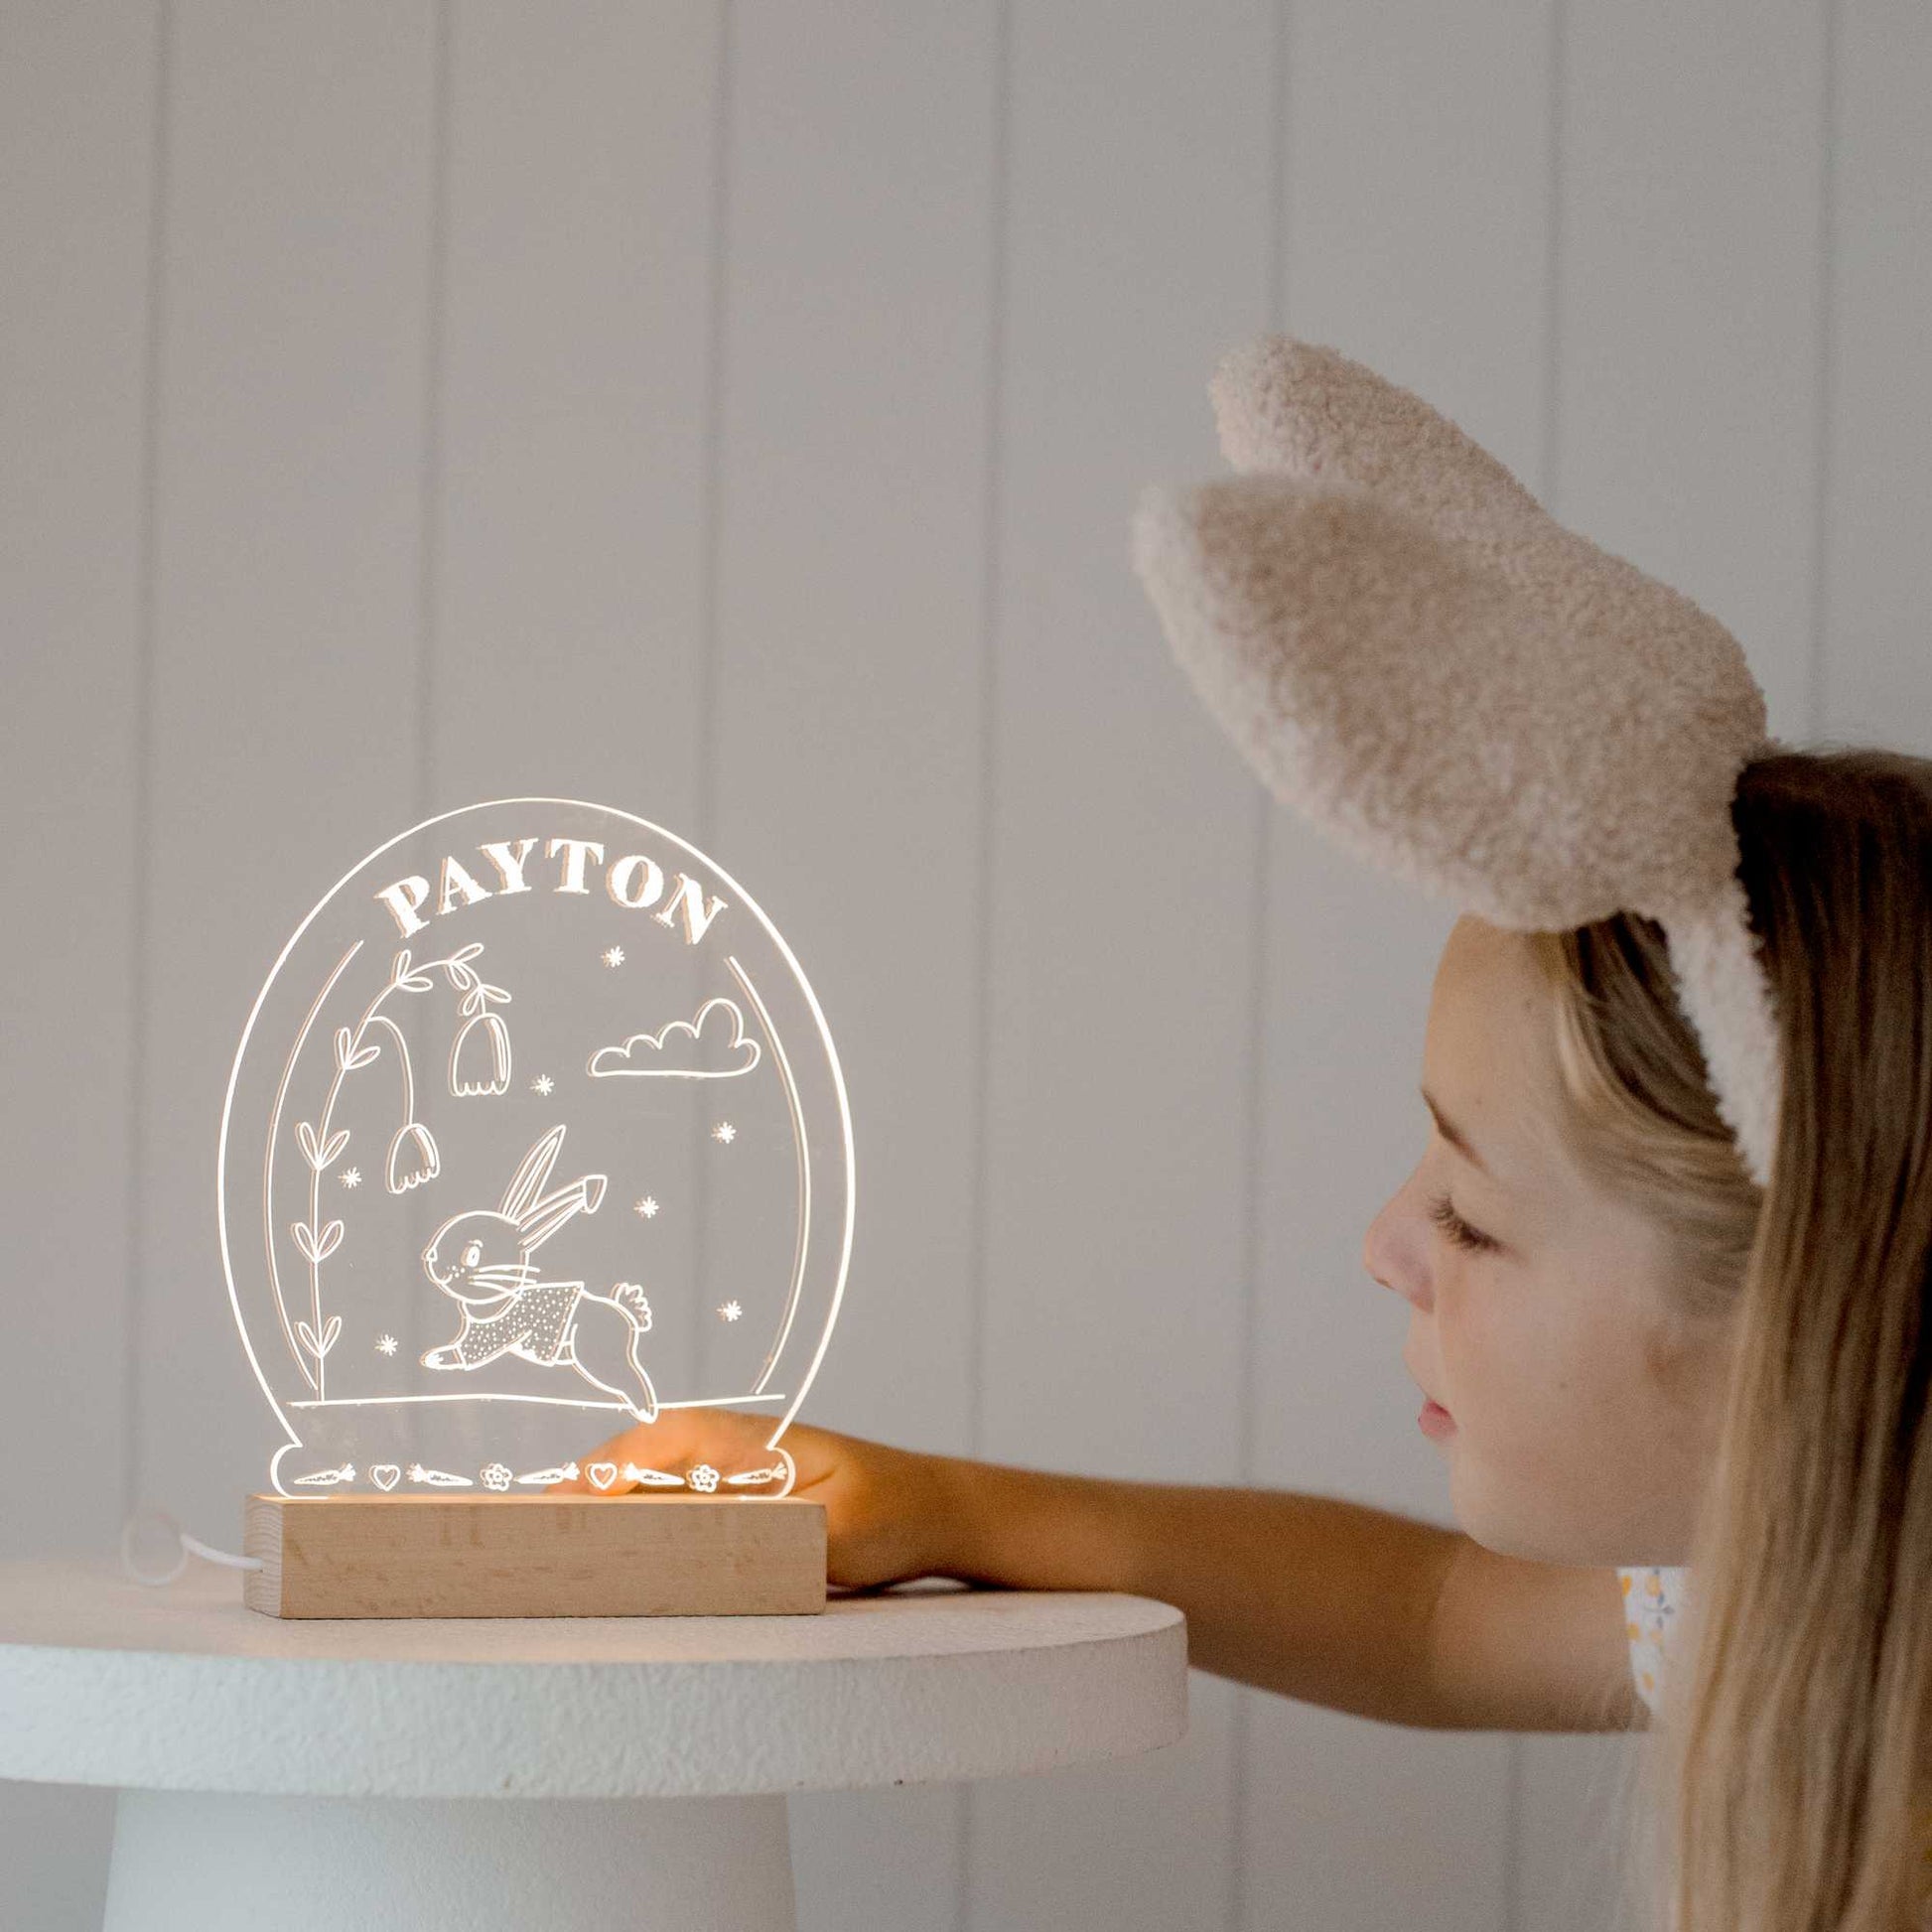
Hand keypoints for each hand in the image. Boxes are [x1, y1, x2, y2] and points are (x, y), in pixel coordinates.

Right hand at [547, 1408, 962, 1592]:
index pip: (646, 1448)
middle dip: (578, 1503)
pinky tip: (613, 1576)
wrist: (934, 1510)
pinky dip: (636, 1538)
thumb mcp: (834, 1533)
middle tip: (527, 1551)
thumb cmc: (890, 1511)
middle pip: (630, 1471)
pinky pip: (670, 1518)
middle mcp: (722, 1451)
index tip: (550, 1509)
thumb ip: (766, 1541)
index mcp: (739, 1439)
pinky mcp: (734, 1508)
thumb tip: (693, 1550)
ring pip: (644, 1495)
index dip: (593, 1477)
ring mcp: (725, 1478)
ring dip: (602, 1523)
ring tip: (549, 1568)